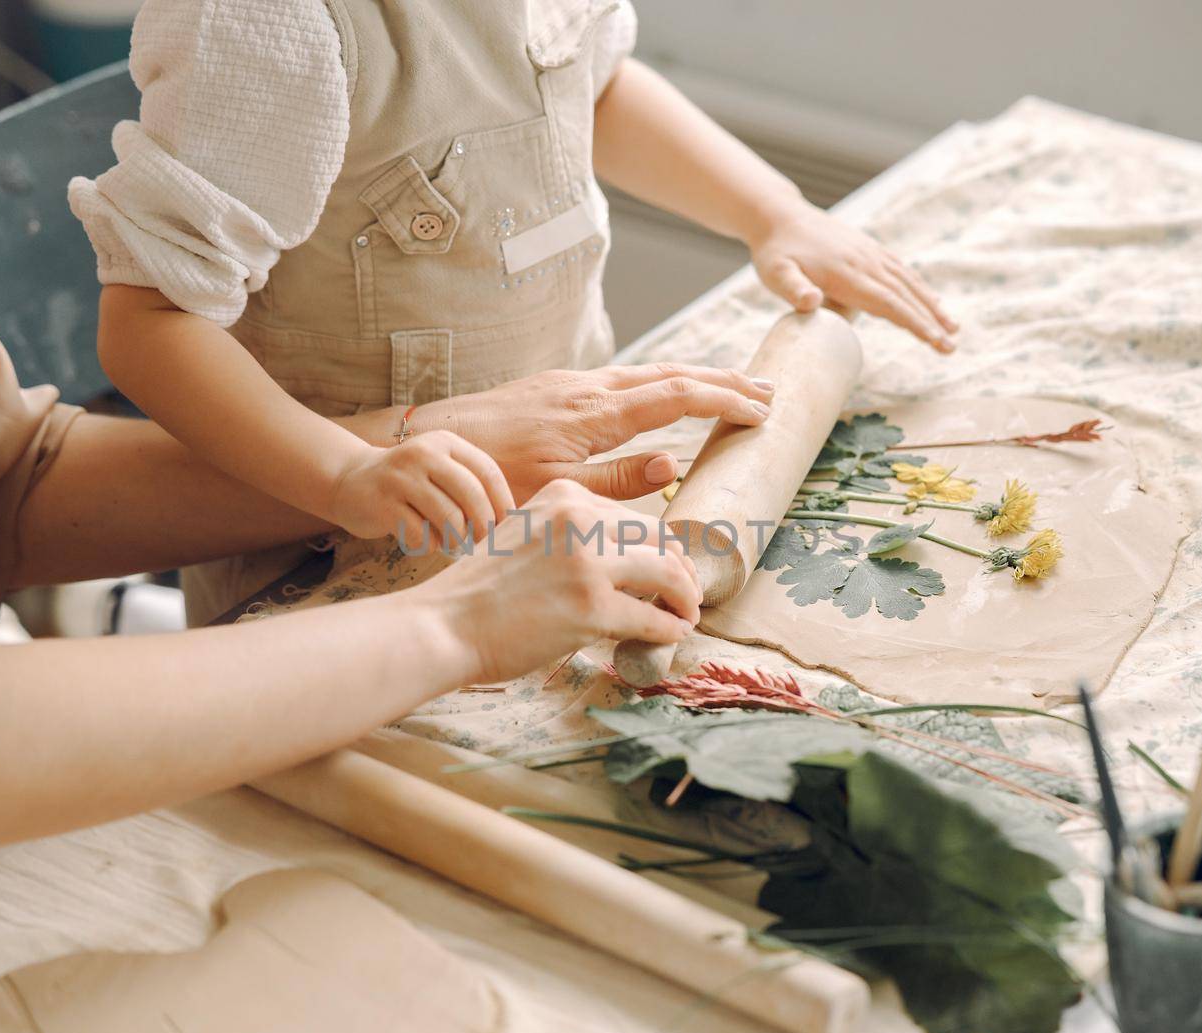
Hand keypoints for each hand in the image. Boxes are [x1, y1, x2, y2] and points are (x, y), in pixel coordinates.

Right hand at [328, 432, 514, 549]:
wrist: (351, 480)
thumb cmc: (410, 482)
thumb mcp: (440, 469)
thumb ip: (470, 484)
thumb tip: (512, 520)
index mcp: (444, 442)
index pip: (487, 471)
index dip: (503, 503)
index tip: (509, 526)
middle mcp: (423, 454)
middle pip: (471, 495)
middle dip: (484, 526)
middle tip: (483, 543)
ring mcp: (400, 478)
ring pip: (449, 519)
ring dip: (457, 539)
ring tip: (452, 542)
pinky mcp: (382, 504)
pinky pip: (422, 535)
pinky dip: (430, 546)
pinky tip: (424, 541)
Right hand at [408, 481, 701, 681]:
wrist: (443, 624)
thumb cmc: (478, 591)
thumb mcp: (523, 535)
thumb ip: (568, 535)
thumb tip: (622, 559)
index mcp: (563, 494)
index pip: (632, 515)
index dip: (658, 545)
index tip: (667, 567)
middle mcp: (578, 518)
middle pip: (658, 538)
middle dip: (680, 567)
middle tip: (687, 593)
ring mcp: (587, 562)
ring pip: (667, 572)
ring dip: (685, 596)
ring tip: (686, 613)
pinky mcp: (592, 606)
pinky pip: (652, 616)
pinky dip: (669, 627)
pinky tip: (671, 634)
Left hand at [411, 363, 773, 502]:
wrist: (432, 441)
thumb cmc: (489, 478)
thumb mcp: (554, 492)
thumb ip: (616, 479)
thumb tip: (672, 461)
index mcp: (595, 415)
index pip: (677, 398)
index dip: (723, 402)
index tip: (761, 412)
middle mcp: (589, 390)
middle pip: (671, 375)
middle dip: (723, 381)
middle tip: (768, 391)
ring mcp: (573, 384)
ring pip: (648, 372)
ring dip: (695, 378)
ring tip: (731, 387)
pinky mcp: (558, 388)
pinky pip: (625, 377)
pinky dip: (661, 381)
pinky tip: (665, 392)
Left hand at [747, 202, 957, 352]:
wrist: (780, 216)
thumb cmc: (775, 252)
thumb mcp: (775, 273)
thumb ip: (792, 289)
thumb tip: (811, 302)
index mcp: (845, 274)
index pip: (887, 302)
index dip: (913, 322)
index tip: (935, 340)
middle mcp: (864, 262)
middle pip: (904, 296)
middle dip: (930, 322)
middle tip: (951, 347)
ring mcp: (870, 254)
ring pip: (908, 283)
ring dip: (932, 306)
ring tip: (953, 327)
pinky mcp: (869, 249)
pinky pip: (901, 270)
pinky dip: (920, 288)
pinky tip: (932, 301)